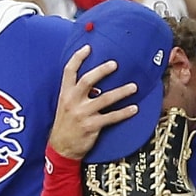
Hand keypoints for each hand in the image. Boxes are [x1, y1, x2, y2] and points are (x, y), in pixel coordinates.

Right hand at [48, 44, 137, 159]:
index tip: (88, 47)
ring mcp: (82, 114)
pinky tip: (134, 108)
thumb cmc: (65, 125)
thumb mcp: (64, 105)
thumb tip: (93, 80)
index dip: (77, 58)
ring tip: (133, 87)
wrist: (61, 148)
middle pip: (87, 81)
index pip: (69, 71)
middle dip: (101, 71)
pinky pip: (111, 117)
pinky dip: (124, 112)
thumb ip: (75, 92)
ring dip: (121, 92)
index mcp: (65, 94)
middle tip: (115, 64)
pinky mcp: (91, 126)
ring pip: (104, 99)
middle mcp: (72, 102)